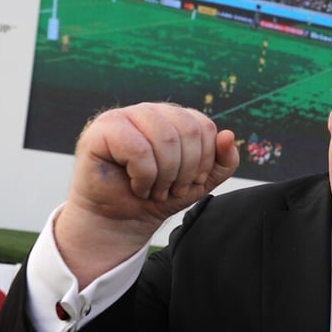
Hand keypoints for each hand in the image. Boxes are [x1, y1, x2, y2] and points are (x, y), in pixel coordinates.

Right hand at [57, 102, 238, 284]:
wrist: (121, 220)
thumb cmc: (157, 196)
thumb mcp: (199, 182)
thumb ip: (222, 161)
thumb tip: (229, 135)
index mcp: (174, 117)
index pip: (203, 126)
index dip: (204, 160)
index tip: (191, 183)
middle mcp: (150, 111)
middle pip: (187, 131)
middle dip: (185, 170)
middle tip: (172, 190)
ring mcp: (124, 116)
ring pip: (165, 138)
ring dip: (165, 175)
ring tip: (155, 191)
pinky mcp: (103, 129)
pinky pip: (138, 148)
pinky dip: (144, 176)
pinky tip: (138, 186)